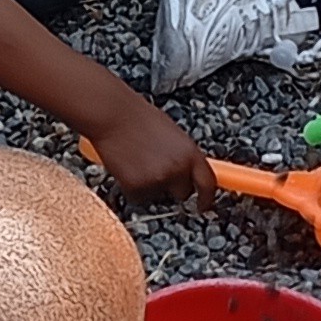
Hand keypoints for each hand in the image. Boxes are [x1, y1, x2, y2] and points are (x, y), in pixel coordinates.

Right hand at [87, 93, 216, 207]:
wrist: (112, 115)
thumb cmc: (137, 118)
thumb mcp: (172, 134)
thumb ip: (182, 155)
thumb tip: (186, 171)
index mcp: (190, 153)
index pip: (208, 184)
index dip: (207, 198)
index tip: (203, 205)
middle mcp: (178, 169)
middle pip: (182, 193)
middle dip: (171, 186)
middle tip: (155, 169)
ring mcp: (158, 180)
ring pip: (157, 194)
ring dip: (148, 183)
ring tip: (136, 159)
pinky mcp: (138, 188)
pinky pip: (138, 196)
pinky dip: (131, 186)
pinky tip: (126, 166)